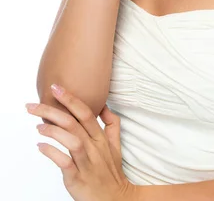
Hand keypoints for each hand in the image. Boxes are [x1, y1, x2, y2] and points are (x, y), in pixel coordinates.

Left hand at [26, 84, 137, 200]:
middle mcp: (94, 148)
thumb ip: (111, 124)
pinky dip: (52, 153)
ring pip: (71, 140)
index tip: (55, 87)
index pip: (86, 113)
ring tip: (38, 126)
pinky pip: (65, 163)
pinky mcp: (78, 179)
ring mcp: (87, 163)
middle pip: (74, 123)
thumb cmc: (111, 172)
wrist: (115, 199)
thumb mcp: (115, 145)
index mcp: (101, 138)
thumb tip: (104, 105)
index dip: (70, 99)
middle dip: (52, 111)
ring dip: (53, 131)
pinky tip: (41, 146)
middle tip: (32, 105)